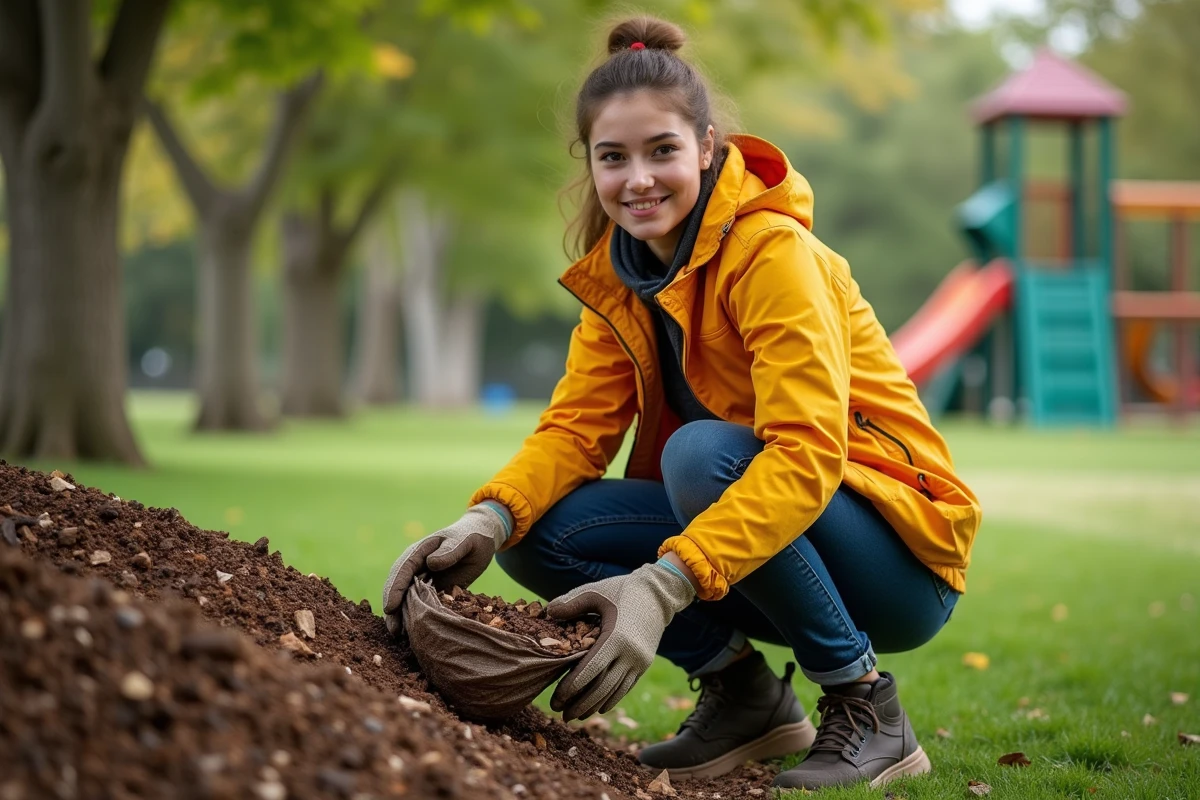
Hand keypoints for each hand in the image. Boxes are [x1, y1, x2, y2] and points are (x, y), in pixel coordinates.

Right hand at [382, 502, 510, 634]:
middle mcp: (415, 566)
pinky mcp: (429, 590)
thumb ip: (450, 550)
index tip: (390, 607)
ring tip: (398, 636)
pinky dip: (413, 617)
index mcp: (419, 551)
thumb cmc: (473, 537)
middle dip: (392, 608)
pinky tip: (413, 633)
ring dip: (400, 615)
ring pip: (404, 598)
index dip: (395, 589)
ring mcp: (420, 579)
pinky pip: (417, 604)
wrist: (480, 540)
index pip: (402, 570)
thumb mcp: (465, 541)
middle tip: (393, 630)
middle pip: (397, 587)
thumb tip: (431, 563)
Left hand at [547, 561, 695, 719]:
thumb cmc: (622, 590)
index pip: (590, 670)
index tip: (556, 699)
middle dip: (580, 704)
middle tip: (561, 715)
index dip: (572, 687)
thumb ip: (572, 603)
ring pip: (615, 692)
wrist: (658, 593)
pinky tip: (598, 707)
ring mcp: (639, 661)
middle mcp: (630, 654)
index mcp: (616, 637)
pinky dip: (611, 699)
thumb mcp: (596, 592)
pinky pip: (626, 687)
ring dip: (595, 706)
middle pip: (602, 688)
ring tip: (576, 716)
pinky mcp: (644, 664)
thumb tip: (548, 612)